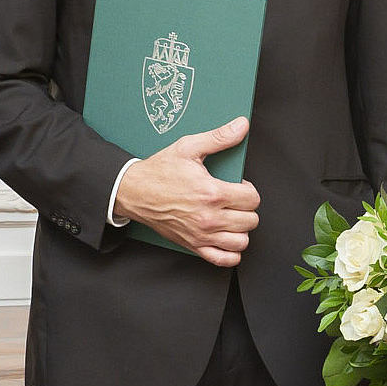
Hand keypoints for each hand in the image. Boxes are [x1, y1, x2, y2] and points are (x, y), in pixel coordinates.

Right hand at [113, 117, 258, 264]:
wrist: (134, 191)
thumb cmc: (159, 171)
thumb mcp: (188, 148)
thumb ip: (219, 137)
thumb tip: (241, 126)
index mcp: (212, 193)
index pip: (252, 199)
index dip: (249, 190)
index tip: (239, 187)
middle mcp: (209, 218)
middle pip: (250, 220)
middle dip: (247, 208)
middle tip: (235, 201)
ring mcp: (201, 235)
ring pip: (241, 242)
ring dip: (241, 230)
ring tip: (232, 218)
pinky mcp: (193, 245)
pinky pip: (223, 259)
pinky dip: (231, 253)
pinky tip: (227, 238)